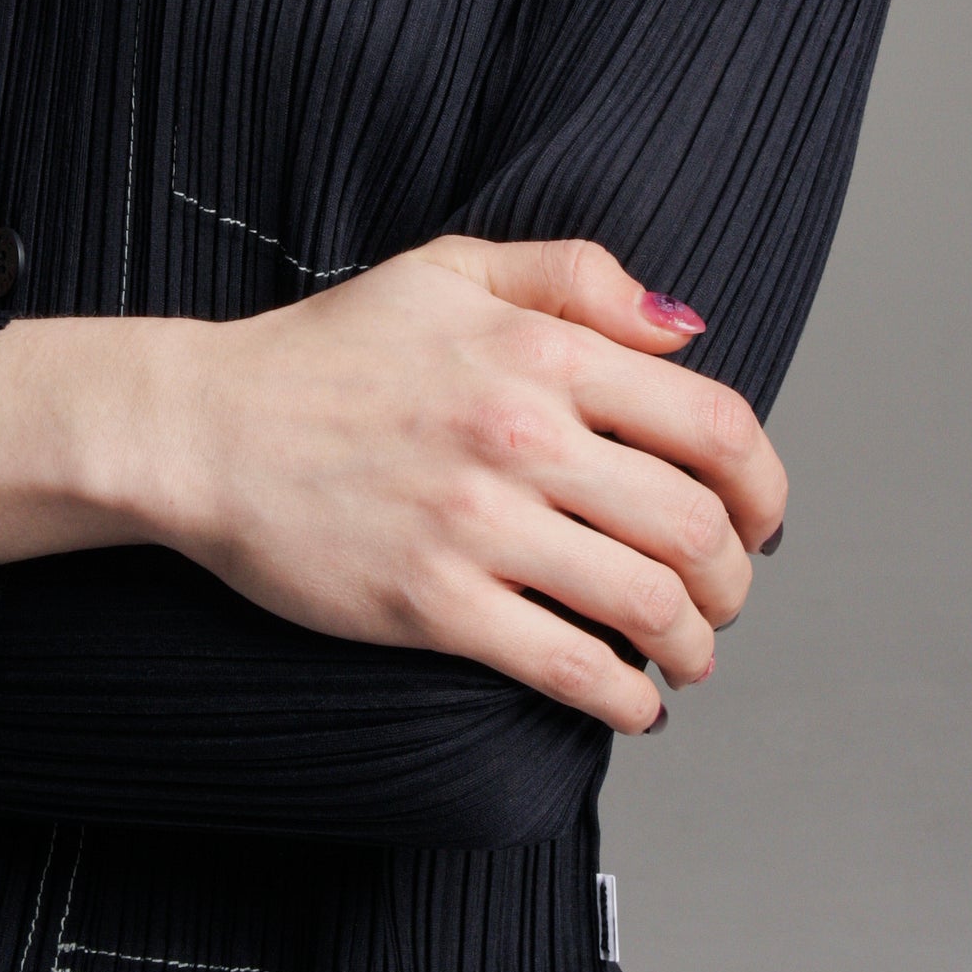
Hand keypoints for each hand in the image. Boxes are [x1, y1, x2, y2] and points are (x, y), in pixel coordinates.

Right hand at [159, 236, 785, 734]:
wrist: (206, 424)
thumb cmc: (330, 348)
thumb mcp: (449, 269)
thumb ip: (576, 277)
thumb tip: (687, 329)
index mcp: (539, 351)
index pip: (715, 426)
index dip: (765, 485)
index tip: (760, 518)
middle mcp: (521, 434)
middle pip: (697, 527)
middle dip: (736, 580)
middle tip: (725, 597)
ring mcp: (476, 522)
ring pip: (647, 605)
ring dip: (694, 646)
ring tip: (687, 655)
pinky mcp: (430, 603)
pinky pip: (568, 668)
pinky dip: (624, 699)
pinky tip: (630, 701)